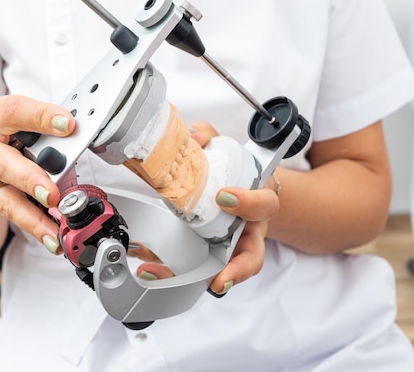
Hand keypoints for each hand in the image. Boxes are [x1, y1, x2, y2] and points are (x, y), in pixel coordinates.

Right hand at [0, 95, 74, 250]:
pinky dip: (34, 227)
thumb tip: (79, 136)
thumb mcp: (22, 121)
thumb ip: (46, 128)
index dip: (41, 117)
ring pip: (4, 197)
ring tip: (55, 229)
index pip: (15, 111)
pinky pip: (10, 214)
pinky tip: (51, 237)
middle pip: (2, 162)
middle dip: (30, 179)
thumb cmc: (8, 133)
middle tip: (53, 194)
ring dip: (33, 216)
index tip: (69, 125)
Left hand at [131, 121, 279, 294]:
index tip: (224, 197)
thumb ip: (211, 139)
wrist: (242, 192)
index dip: (247, 203)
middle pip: (252, 257)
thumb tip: (192, 135)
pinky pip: (196, 268)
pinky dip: (173, 271)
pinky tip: (149, 268)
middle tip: (219, 278)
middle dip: (236, 270)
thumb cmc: (237, 177)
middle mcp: (249, 232)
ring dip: (198, 278)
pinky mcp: (211, 255)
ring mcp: (232, 248)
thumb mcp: (229, 152)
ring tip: (166, 276)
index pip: (264, 205)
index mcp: (259, 204)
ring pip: (224, 270)